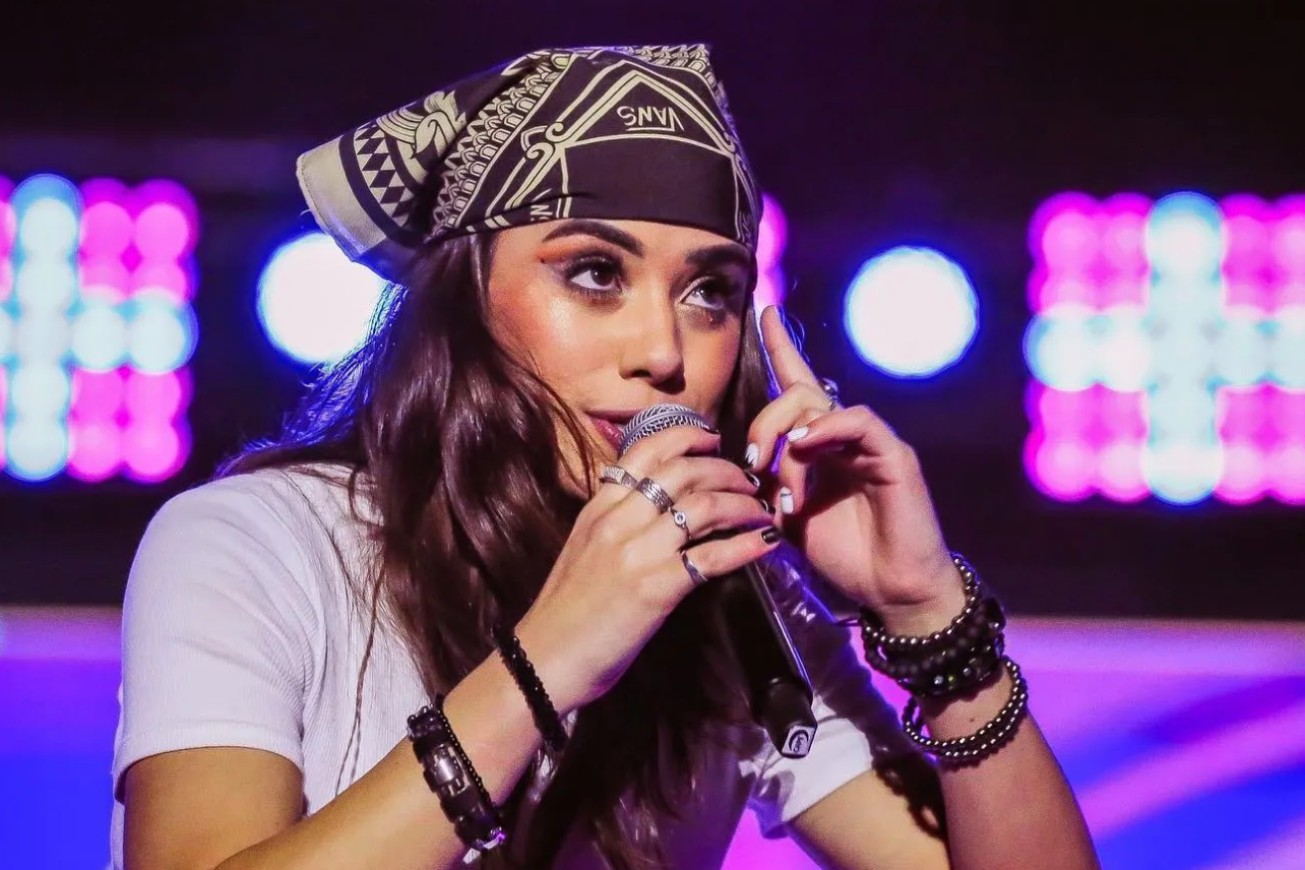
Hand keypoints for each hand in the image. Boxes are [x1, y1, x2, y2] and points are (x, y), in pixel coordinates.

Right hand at [515, 425, 778, 714]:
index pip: (645, 451)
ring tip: (762, 511)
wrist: (543, 660)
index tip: (713, 439)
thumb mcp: (584, 548)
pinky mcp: (655, 588)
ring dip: (742, 504)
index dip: (686, 436)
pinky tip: (765, 544)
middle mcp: (617, 521)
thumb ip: (615, 520)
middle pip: (683, 472)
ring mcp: (636, 553)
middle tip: (749, 481)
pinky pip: (711, 556)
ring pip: (703, 506)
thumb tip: (655, 504)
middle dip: (725, 470)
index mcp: (598, 508)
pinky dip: (745, 546)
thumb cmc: (565, 611)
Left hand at [746, 306, 963, 633]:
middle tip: (751, 464)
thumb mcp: (789, 517)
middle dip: (763, 423)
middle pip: (796, 394)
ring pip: (820, 405)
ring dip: (787, 438)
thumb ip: (771, 483)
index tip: (765, 312)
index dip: (782, 348)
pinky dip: (828, 428)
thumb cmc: (845, 556)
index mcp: (822, 445)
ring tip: (779, 484)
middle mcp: (846, 436)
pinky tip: (806, 446)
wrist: (891, 592)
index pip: (800, 385)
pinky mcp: (894, 455)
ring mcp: (872, 442)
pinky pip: (859, 420)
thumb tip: (748, 465)